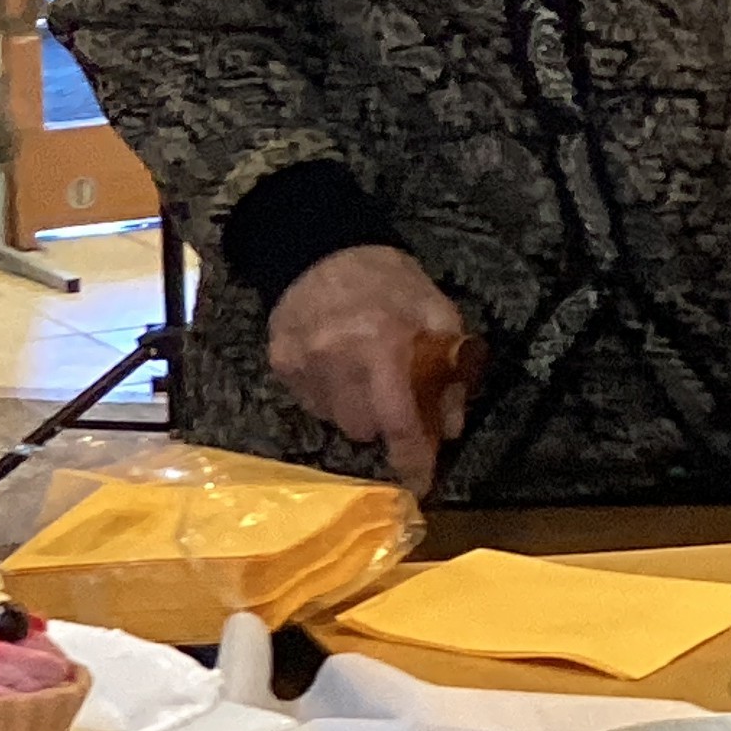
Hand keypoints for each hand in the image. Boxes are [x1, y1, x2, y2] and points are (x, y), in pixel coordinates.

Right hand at [268, 245, 468, 494]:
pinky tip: (336, 367)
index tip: (420, 484)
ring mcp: (303, 365)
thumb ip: (448, 367)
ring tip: (363, 378)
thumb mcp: (434, 309)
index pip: (398, 422)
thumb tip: (449, 426)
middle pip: (362, 429)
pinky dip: (329, 396)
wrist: (316, 246)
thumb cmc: (384, 277)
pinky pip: (311, 403)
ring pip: (334, 420)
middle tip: (393, 400)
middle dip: (382, 423)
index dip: (412, 459)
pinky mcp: (281, 364)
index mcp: (381, 347)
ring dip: (355, 410)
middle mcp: (337, 362)